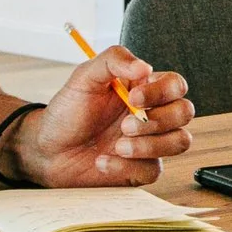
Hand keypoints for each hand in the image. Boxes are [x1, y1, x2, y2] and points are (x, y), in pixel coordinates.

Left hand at [13, 45, 194, 186]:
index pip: (175, 85)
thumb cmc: (67, 112)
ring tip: (118, 145)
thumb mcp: (84, 77)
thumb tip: (145, 66)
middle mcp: (152, 115)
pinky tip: (103, 162)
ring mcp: (150, 143)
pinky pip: (153, 170)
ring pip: (179, 142)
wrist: (47, 150)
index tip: (133, 97)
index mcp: (144, 89)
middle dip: (158, 120)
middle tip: (125, 125)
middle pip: (184, 112)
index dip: (161, 92)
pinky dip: (126, 167)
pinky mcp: (140, 170)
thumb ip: (113, 60)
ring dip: (150, 145)